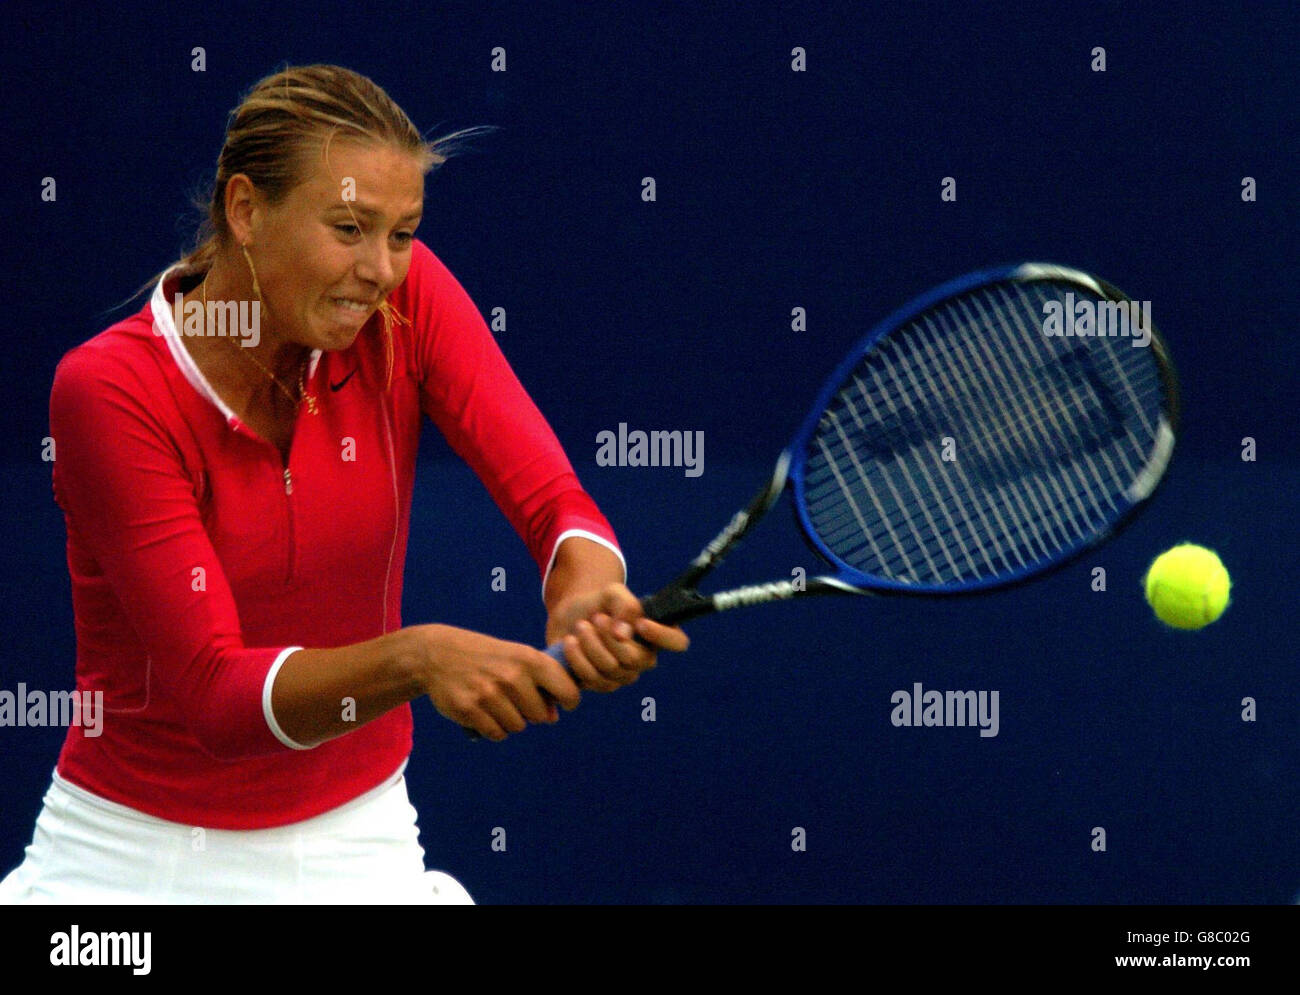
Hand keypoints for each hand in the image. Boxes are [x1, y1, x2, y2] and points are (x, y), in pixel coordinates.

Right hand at [415, 624, 580, 740]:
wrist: (439, 654)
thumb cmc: (488, 658)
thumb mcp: (517, 657)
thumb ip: (540, 683)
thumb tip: (553, 718)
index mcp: (529, 659)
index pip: (567, 691)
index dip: (569, 701)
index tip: (563, 704)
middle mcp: (512, 676)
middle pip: (539, 716)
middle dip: (530, 712)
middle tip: (513, 698)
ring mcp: (489, 694)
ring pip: (517, 727)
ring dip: (509, 720)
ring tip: (495, 701)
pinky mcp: (469, 710)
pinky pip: (496, 733)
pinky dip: (493, 728)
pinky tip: (483, 711)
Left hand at [546, 583, 689, 691]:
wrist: (570, 617)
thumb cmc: (599, 603)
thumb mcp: (612, 593)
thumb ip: (625, 606)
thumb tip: (624, 635)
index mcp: (656, 633)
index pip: (677, 641)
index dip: (662, 636)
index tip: (641, 623)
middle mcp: (644, 658)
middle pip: (633, 658)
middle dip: (608, 637)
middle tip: (595, 618)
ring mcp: (624, 674)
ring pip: (610, 669)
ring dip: (590, 645)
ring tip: (580, 626)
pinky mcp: (602, 684)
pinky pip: (592, 679)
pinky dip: (577, 658)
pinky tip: (570, 642)